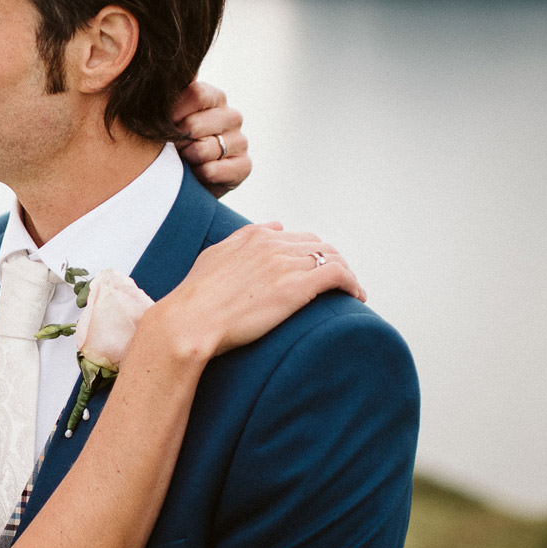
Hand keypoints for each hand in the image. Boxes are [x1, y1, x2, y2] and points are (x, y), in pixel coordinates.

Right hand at [151, 224, 364, 359]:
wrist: (190, 321)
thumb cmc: (196, 298)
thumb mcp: (215, 256)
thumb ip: (243, 238)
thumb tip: (275, 226)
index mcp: (254, 235)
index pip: (296, 237)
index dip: (311, 253)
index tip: (315, 270)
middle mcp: (273, 243)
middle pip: (318, 245)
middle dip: (331, 261)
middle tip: (338, 283)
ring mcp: (286, 263)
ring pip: (332, 258)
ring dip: (346, 273)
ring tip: (351, 291)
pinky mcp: (297, 286)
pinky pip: (338, 275)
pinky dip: (352, 283)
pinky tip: (356, 297)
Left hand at [172, 80, 249, 196]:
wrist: (186, 179)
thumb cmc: (173, 142)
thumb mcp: (167, 118)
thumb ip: (166, 99)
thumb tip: (158, 81)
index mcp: (214, 98)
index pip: (197, 94)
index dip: (174, 112)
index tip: (161, 125)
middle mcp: (231, 116)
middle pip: (195, 125)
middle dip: (176, 140)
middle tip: (172, 147)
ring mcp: (240, 141)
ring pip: (203, 150)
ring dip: (186, 159)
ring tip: (184, 160)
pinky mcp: (244, 166)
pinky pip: (213, 170)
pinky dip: (198, 175)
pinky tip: (197, 174)